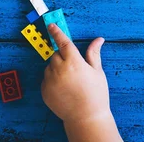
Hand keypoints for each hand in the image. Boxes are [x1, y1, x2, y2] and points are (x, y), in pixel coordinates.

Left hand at [41, 24, 122, 141]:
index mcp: (74, 62)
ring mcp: (50, 81)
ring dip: (57, 67)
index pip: (63, 42)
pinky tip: (64, 87)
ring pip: (50, 66)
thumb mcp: (97, 71)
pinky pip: (46, 78)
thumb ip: (93, 53)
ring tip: (70, 79)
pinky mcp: (44, 91)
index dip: (57, 32)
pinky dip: (52, 78)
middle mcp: (60, 70)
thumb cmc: (95, 93)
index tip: (51, 25)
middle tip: (73, 65)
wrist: (85, 117)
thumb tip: (98, 39)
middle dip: (62, 55)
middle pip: (56, 54)